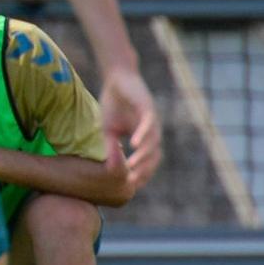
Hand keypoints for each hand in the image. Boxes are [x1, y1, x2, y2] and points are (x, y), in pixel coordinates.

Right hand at [97, 65, 160, 191]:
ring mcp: (152, 121)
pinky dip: (142, 135)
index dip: (140, 174)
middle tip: (131, 181)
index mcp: (145, 138)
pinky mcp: (148, 108)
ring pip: (152, 143)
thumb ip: (111, 147)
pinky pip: (148, 125)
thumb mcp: (109, 130)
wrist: (118, 80)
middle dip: (144, 170)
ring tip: (131, 166)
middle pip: (154, 157)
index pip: (148, 162)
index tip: (129, 185)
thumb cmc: (114, 105)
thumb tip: (111, 168)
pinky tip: (133, 144)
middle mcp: (152, 132)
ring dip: (143, 156)